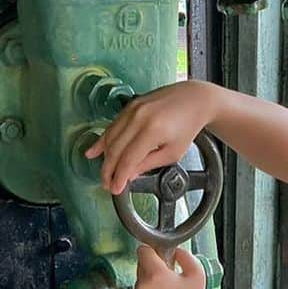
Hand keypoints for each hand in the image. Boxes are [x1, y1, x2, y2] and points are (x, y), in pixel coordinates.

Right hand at [85, 81, 215, 193]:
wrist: (193, 100)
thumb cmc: (187, 126)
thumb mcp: (172, 152)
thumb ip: (149, 164)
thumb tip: (129, 175)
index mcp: (152, 131)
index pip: (128, 159)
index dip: (119, 177)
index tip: (115, 189)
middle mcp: (139, 117)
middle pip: (115, 149)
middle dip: (109, 170)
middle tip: (107, 184)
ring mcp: (133, 109)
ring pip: (110, 137)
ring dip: (104, 157)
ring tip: (104, 173)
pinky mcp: (130, 105)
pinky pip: (112, 125)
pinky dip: (102, 140)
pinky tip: (93, 151)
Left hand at [132, 246, 208, 288]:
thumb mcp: (197, 274)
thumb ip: (184, 255)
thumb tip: (174, 250)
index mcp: (156, 274)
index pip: (143, 251)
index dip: (152, 250)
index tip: (160, 256)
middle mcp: (142, 285)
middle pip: (141, 264)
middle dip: (153, 267)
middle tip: (169, 277)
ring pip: (139, 279)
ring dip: (150, 281)